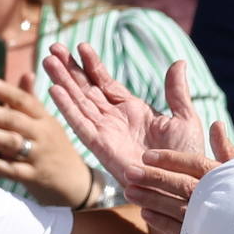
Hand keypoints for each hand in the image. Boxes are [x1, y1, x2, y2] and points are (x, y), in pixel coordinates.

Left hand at [0, 72, 93, 207]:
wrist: (78, 183)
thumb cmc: (56, 149)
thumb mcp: (48, 123)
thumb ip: (32, 100)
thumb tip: (26, 73)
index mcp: (43, 119)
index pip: (24, 101)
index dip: (5, 90)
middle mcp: (42, 134)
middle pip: (15, 120)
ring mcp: (39, 156)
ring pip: (12, 142)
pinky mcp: (34, 177)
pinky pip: (13, 170)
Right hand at [44, 43, 205, 186]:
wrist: (181, 186)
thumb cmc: (186, 160)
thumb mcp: (185, 119)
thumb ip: (177, 92)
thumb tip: (179, 62)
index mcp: (133, 111)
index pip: (106, 83)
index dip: (93, 65)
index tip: (81, 46)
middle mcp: (115, 120)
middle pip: (86, 89)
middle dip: (69, 69)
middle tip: (53, 47)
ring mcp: (106, 133)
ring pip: (79, 102)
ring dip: (63, 82)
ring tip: (48, 60)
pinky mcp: (101, 147)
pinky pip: (80, 124)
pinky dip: (67, 108)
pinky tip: (55, 90)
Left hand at [121, 124, 233, 233]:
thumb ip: (226, 150)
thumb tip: (216, 124)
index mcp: (222, 177)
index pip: (193, 163)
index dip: (168, 158)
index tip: (147, 156)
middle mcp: (214, 196)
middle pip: (179, 183)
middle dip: (153, 177)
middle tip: (130, 172)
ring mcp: (207, 219)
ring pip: (174, 206)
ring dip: (150, 198)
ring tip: (129, 191)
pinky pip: (178, 229)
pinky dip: (160, 221)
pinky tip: (145, 213)